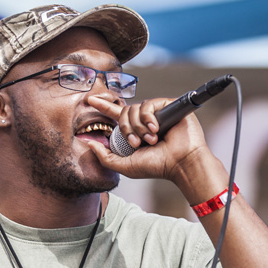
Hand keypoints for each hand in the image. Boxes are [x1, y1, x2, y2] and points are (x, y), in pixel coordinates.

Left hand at [84, 94, 222, 193]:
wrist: (180, 163)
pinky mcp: (167, 105)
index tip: (89, 100)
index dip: (103, 107)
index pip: (116, 115)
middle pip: (123, 112)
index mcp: (134, 131)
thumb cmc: (156, 166)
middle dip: (126, 129)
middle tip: (136, 144)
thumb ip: (104, 156)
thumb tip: (88, 143)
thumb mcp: (124, 166)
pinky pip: (147, 105)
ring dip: (138, 128)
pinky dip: (148, 119)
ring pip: (134, 109)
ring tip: (151, 140)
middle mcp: (144, 120)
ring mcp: (156, 112)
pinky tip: (156, 130)